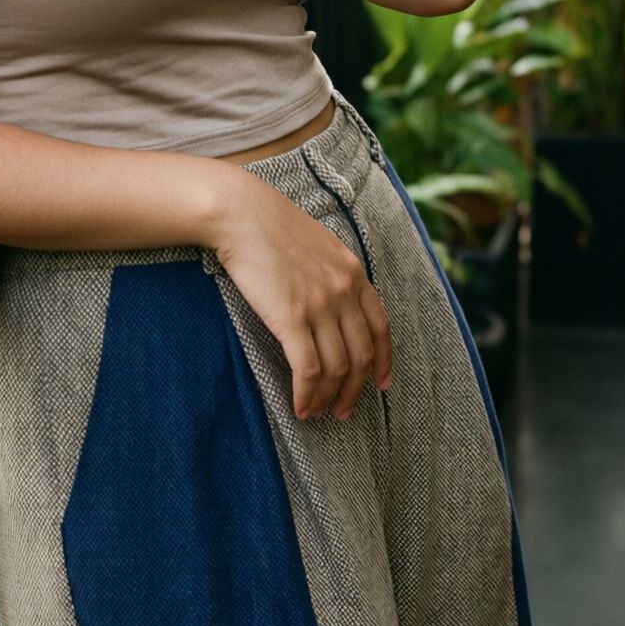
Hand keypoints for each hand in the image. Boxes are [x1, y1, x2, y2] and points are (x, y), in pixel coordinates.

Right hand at [209, 168, 392, 420]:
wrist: (240, 213)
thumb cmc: (268, 225)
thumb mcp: (317, 243)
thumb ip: (331, 272)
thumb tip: (331, 301)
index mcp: (353, 272)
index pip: (381, 327)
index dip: (384, 360)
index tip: (380, 383)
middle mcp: (344, 291)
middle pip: (361, 354)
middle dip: (355, 389)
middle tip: (343, 410)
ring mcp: (320, 305)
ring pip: (337, 368)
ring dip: (329, 397)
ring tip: (316, 412)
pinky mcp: (292, 318)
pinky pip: (308, 369)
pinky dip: (306, 394)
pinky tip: (299, 406)